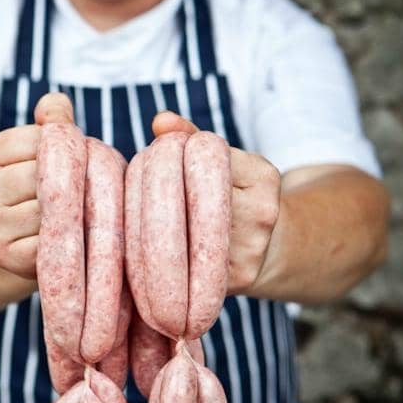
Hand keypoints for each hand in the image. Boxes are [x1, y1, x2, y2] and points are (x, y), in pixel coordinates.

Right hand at [0, 92, 74, 277]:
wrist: (16, 239)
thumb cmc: (41, 184)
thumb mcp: (42, 146)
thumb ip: (53, 119)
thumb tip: (56, 106)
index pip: (41, 140)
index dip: (69, 149)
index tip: (74, 159)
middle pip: (46, 176)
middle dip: (76, 180)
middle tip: (87, 187)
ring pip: (50, 210)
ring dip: (76, 210)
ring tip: (81, 210)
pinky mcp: (5, 255)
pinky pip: (51, 242)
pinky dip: (67, 239)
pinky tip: (70, 236)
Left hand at [152, 111, 280, 295]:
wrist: (271, 252)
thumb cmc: (234, 197)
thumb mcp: (224, 162)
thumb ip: (190, 137)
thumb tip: (160, 120)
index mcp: (262, 176)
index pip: (201, 155)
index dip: (166, 154)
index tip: (149, 156)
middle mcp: (262, 214)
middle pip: (187, 193)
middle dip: (151, 187)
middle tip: (131, 183)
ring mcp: (249, 252)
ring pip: (178, 230)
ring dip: (145, 218)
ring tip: (135, 211)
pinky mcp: (232, 282)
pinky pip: (181, 263)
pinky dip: (153, 252)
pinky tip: (143, 245)